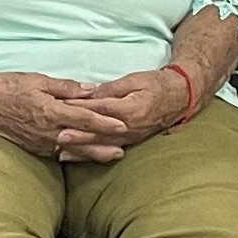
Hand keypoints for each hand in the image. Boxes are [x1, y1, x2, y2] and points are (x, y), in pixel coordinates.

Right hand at [0, 70, 136, 163]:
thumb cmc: (9, 87)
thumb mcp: (39, 80)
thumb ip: (66, 87)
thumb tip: (90, 90)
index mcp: (51, 112)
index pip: (84, 118)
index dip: (105, 122)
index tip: (123, 125)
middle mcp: (47, 131)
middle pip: (82, 140)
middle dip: (104, 145)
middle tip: (124, 149)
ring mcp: (40, 142)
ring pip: (73, 151)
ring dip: (93, 154)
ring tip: (111, 156)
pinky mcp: (34, 148)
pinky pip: (58, 154)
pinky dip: (74, 156)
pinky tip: (84, 157)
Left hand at [67, 64, 202, 151]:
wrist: (180, 98)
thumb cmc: (156, 85)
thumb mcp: (134, 80)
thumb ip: (112, 89)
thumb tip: (91, 94)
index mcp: (129, 109)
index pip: (100, 109)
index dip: (80, 108)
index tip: (62, 108)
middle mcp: (129, 127)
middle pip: (99, 132)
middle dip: (77, 135)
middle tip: (57, 135)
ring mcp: (130, 137)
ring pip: (102, 145)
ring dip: (82, 148)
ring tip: (61, 150)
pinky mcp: (130, 141)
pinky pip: (108, 149)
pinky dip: (92, 153)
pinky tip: (78, 156)